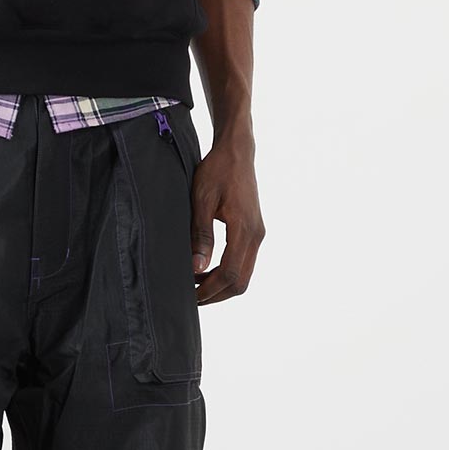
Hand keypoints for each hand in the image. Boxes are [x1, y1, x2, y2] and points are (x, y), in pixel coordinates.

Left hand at [190, 128, 263, 304]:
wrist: (237, 151)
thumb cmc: (218, 170)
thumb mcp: (202, 200)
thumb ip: (201, 235)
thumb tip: (197, 267)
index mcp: (244, 229)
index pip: (230, 273)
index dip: (210, 290)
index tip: (190, 296)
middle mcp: (256, 235)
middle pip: (240, 281)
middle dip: (216, 294)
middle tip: (192, 298)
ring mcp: (257, 234)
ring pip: (244, 274)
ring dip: (221, 285)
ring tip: (195, 285)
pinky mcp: (254, 231)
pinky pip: (243, 262)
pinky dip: (226, 272)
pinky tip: (206, 269)